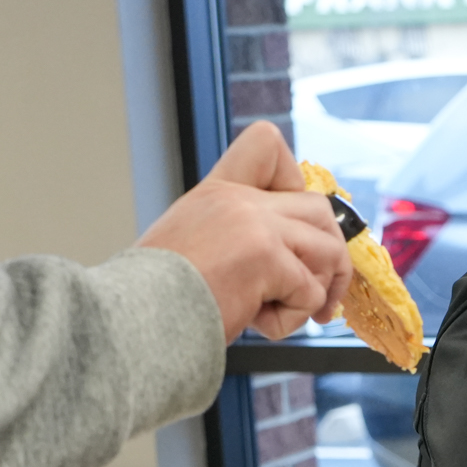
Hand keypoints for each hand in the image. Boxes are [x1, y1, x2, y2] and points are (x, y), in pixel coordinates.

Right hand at [137, 121, 351, 339]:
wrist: (134, 321)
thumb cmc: (156, 299)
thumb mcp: (193, 245)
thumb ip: (234, 237)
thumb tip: (287, 263)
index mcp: (217, 192)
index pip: (266, 143)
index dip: (294, 180)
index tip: (292, 225)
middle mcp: (238, 201)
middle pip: (320, 208)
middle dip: (331, 256)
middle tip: (319, 294)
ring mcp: (255, 226)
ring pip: (328, 250)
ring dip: (316, 291)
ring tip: (285, 312)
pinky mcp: (267, 258)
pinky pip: (310, 291)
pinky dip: (293, 319)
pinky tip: (258, 323)